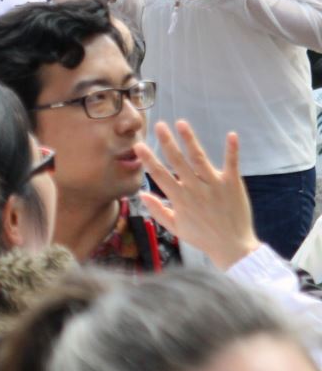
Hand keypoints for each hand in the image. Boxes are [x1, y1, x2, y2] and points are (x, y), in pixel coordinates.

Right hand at [135, 120, 260, 269]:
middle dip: (167, 142)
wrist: (232, 247)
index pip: (160, 175)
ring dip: (190, 140)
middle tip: (159, 125)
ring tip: (181, 123)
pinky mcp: (232, 185)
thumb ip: (158, 210)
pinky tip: (231, 134)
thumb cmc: (202, 237)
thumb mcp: (175, 227)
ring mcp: (214, 185)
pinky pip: (232, 164)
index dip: (148, 159)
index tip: (139, 145)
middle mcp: (195, 189)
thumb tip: (141, 193)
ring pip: (199, 159)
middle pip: (178, 161)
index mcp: (179, 199)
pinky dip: (232, 150)